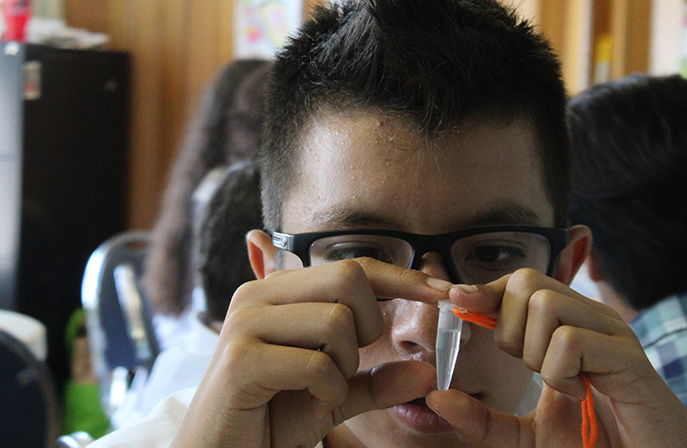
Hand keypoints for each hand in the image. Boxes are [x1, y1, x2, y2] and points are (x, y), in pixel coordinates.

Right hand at [170, 258, 451, 447]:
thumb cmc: (270, 420)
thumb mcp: (335, 396)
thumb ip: (377, 381)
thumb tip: (429, 372)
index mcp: (279, 292)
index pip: (354, 267)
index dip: (403, 278)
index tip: (444, 292)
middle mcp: (258, 295)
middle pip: (350, 278)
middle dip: (368, 325)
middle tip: (345, 364)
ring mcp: (245, 323)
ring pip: (338, 321)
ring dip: (344, 367)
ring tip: (318, 390)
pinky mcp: (240, 359)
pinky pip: (317, 363)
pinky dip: (327, 392)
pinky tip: (308, 405)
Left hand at [425, 269, 686, 447]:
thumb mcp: (526, 437)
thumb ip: (482, 419)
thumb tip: (435, 395)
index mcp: (568, 326)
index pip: (519, 283)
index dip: (484, 289)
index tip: (455, 300)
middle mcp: (591, 318)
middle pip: (526, 282)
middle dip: (509, 329)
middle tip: (532, 370)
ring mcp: (612, 333)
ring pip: (545, 303)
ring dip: (536, 354)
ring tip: (563, 386)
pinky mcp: (628, 357)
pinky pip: (570, 341)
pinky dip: (561, 373)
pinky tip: (581, 395)